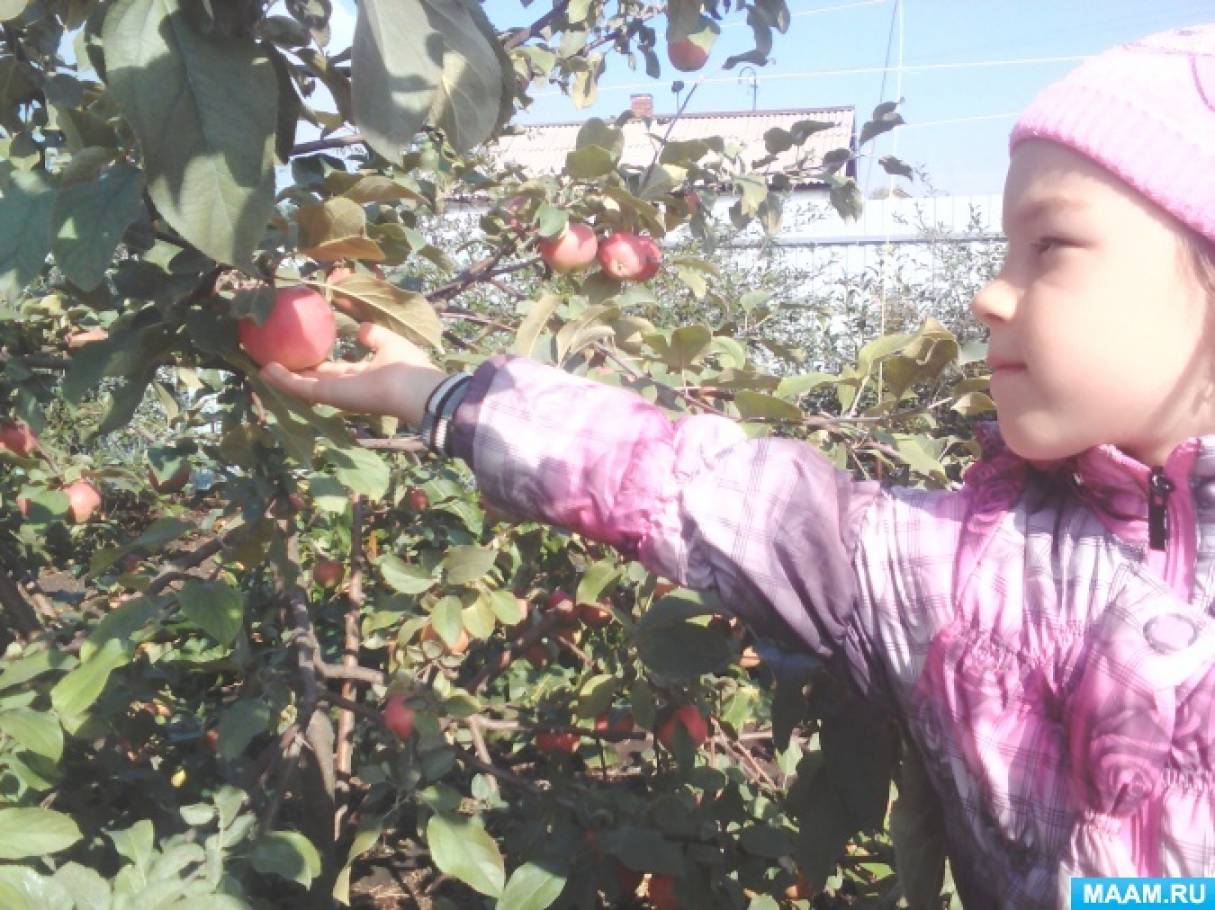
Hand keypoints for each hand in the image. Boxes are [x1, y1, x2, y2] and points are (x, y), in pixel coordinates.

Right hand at [259, 322, 446, 427]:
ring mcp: (336, 394)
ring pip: (303, 386)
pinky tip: (265, 369)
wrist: (414, 387)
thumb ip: (373, 335)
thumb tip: (362, 327)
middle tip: (274, 360)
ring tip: (261, 365)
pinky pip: (300, 388)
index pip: (335, 371)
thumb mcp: (388, 342)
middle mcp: (347, 387)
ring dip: (282, 377)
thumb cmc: (407, 366)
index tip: (303, 353)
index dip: (319, 364)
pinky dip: (282, 380)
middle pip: (316, 382)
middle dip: (296, 373)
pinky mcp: (329, 396)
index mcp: (362, 376)